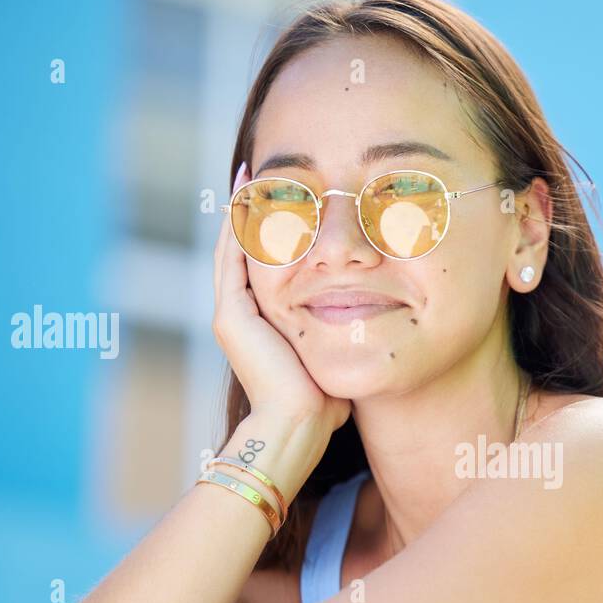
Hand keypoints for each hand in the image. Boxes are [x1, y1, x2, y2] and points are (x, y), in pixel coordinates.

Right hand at [212, 163, 351, 432]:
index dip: (272, 234)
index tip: (290, 203)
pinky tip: (251, 198)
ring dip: (244, 212)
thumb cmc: (323, 405)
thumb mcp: (332, 357)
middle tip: (264, 175)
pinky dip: (241, 227)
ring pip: (234, 249)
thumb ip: (340, 338)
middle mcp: (240, 316)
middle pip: (244, 250)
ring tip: (254, 176)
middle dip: (254, 213)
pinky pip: (234, 259)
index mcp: (262, 324)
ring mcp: (231, 315)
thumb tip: (371, 326)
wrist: (298, 427)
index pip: (264, 267)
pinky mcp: (231, 316)